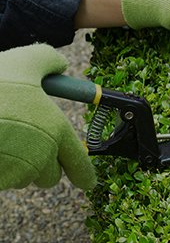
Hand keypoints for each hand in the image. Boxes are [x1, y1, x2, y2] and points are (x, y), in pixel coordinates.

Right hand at [0, 44, 96, 189]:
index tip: (87, 182)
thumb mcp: (25, 61)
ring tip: (4, 137)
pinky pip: (3, 178)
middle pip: (51, 176)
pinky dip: (1, 167)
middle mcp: (42, 156)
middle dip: (44, 166)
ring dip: (19, 165)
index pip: (81, 164)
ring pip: (24, 178)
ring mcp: (17, 172)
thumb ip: (48, 60)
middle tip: (29, 143)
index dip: (85, 174)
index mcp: (57, 131)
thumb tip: (60, 65)